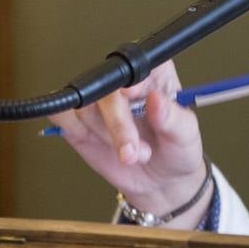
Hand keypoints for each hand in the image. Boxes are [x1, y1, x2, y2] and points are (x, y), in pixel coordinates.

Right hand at [47, 60, 208, 226]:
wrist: (161, 182)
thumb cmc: (177, 151)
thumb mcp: (186, 136)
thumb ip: (173, 118)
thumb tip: (156, 100)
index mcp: (155, 75)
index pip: (138, 65)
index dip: (133, 80)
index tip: (133, 96)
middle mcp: (124, 84)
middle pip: (106, 85)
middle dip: (117, 122)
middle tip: (133, 151)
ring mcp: (100, 102)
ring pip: (84, 103)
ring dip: (104, 133)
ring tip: (129, 154)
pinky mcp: (80, 121)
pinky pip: (62, 114)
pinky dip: (72, 127)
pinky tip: (93, 140)